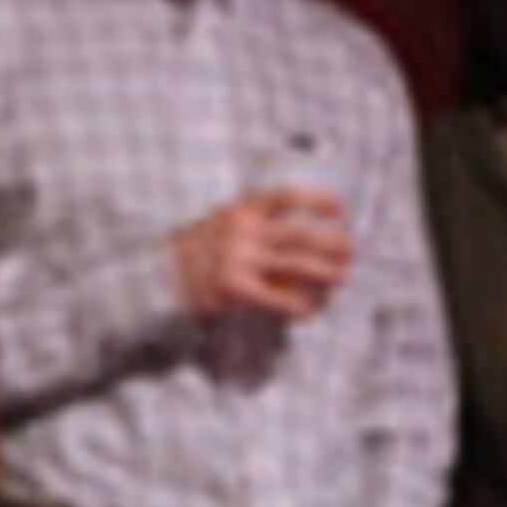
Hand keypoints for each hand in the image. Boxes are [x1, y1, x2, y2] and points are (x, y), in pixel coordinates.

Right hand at [172, 185, 353, 320]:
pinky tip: (311, 309)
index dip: (319, 200)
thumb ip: (249, 222)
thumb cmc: (192, 253)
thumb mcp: (218, 223)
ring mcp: (239, 261)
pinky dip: (300, 304)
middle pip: (302, 235)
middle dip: (333, 243)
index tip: (341, 209)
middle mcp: (242, 232)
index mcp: (240, 210)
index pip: (288, 197)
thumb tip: (291, 225)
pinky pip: (280, 298)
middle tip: (352, 251)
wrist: (155, 280)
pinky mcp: (235, 290)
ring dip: (326, 273)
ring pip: (298, 266)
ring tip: (341, 278)